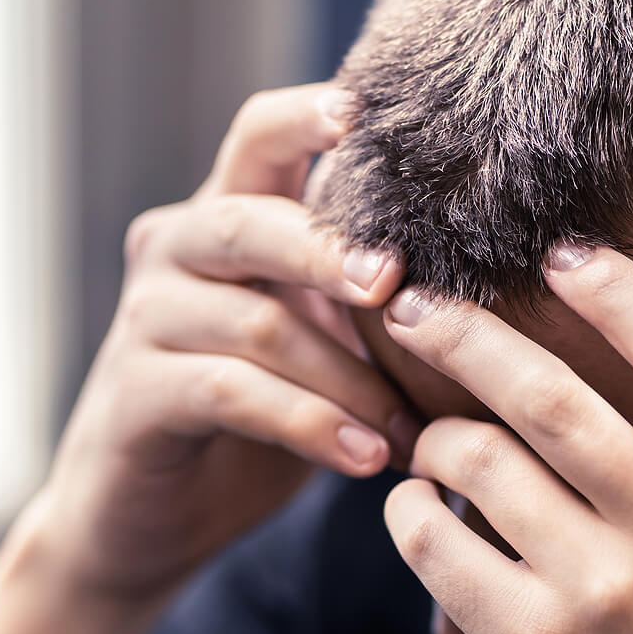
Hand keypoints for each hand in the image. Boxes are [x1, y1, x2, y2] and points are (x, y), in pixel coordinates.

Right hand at [0, 84, 415, 633]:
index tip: (370, 112)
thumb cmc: (255, 421)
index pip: (258, 135)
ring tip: (413, 430)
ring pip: (259, 321)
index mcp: (223, 220)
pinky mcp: (136, 395)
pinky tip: (367, 458)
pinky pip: (232, 392)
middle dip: (335, 251)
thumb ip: (366, 301)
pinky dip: (310, 423)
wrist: (147, 520)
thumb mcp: (316, 345)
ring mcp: (145, 320)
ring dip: (350, 377)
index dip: (308, 114)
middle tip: (400, 286)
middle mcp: (173, 251)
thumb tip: (496, 281)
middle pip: (250, 221)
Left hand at [379, 245, 632, 633]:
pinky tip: (413, 516)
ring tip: (424, 443)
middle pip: (554, 392)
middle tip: (414, 303)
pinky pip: (438, 544)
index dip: (615, 286)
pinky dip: (409, 517)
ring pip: (481, 462)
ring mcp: (607, 599)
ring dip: (434, 439)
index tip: (560, 254)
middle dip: (465, 332)